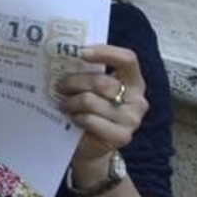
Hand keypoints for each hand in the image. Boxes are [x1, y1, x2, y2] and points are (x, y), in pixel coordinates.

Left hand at [56, 44, 146, 163]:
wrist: (89, 144)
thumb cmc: (89, 110)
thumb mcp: (91, 88)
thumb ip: (87, 72)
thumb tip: (61, 54)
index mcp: (134, 81)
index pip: (127, 59)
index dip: (105, 52)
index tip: (81, 52)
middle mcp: (138, 99)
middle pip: (100, 82)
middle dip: (73, 82)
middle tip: (59, 86)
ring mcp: (132, 119)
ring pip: (90, 101)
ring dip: (70, 102)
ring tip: (63, 104)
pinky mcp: (122, 136)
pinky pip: (90, 120)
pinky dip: (77, 118)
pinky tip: (74, 119)